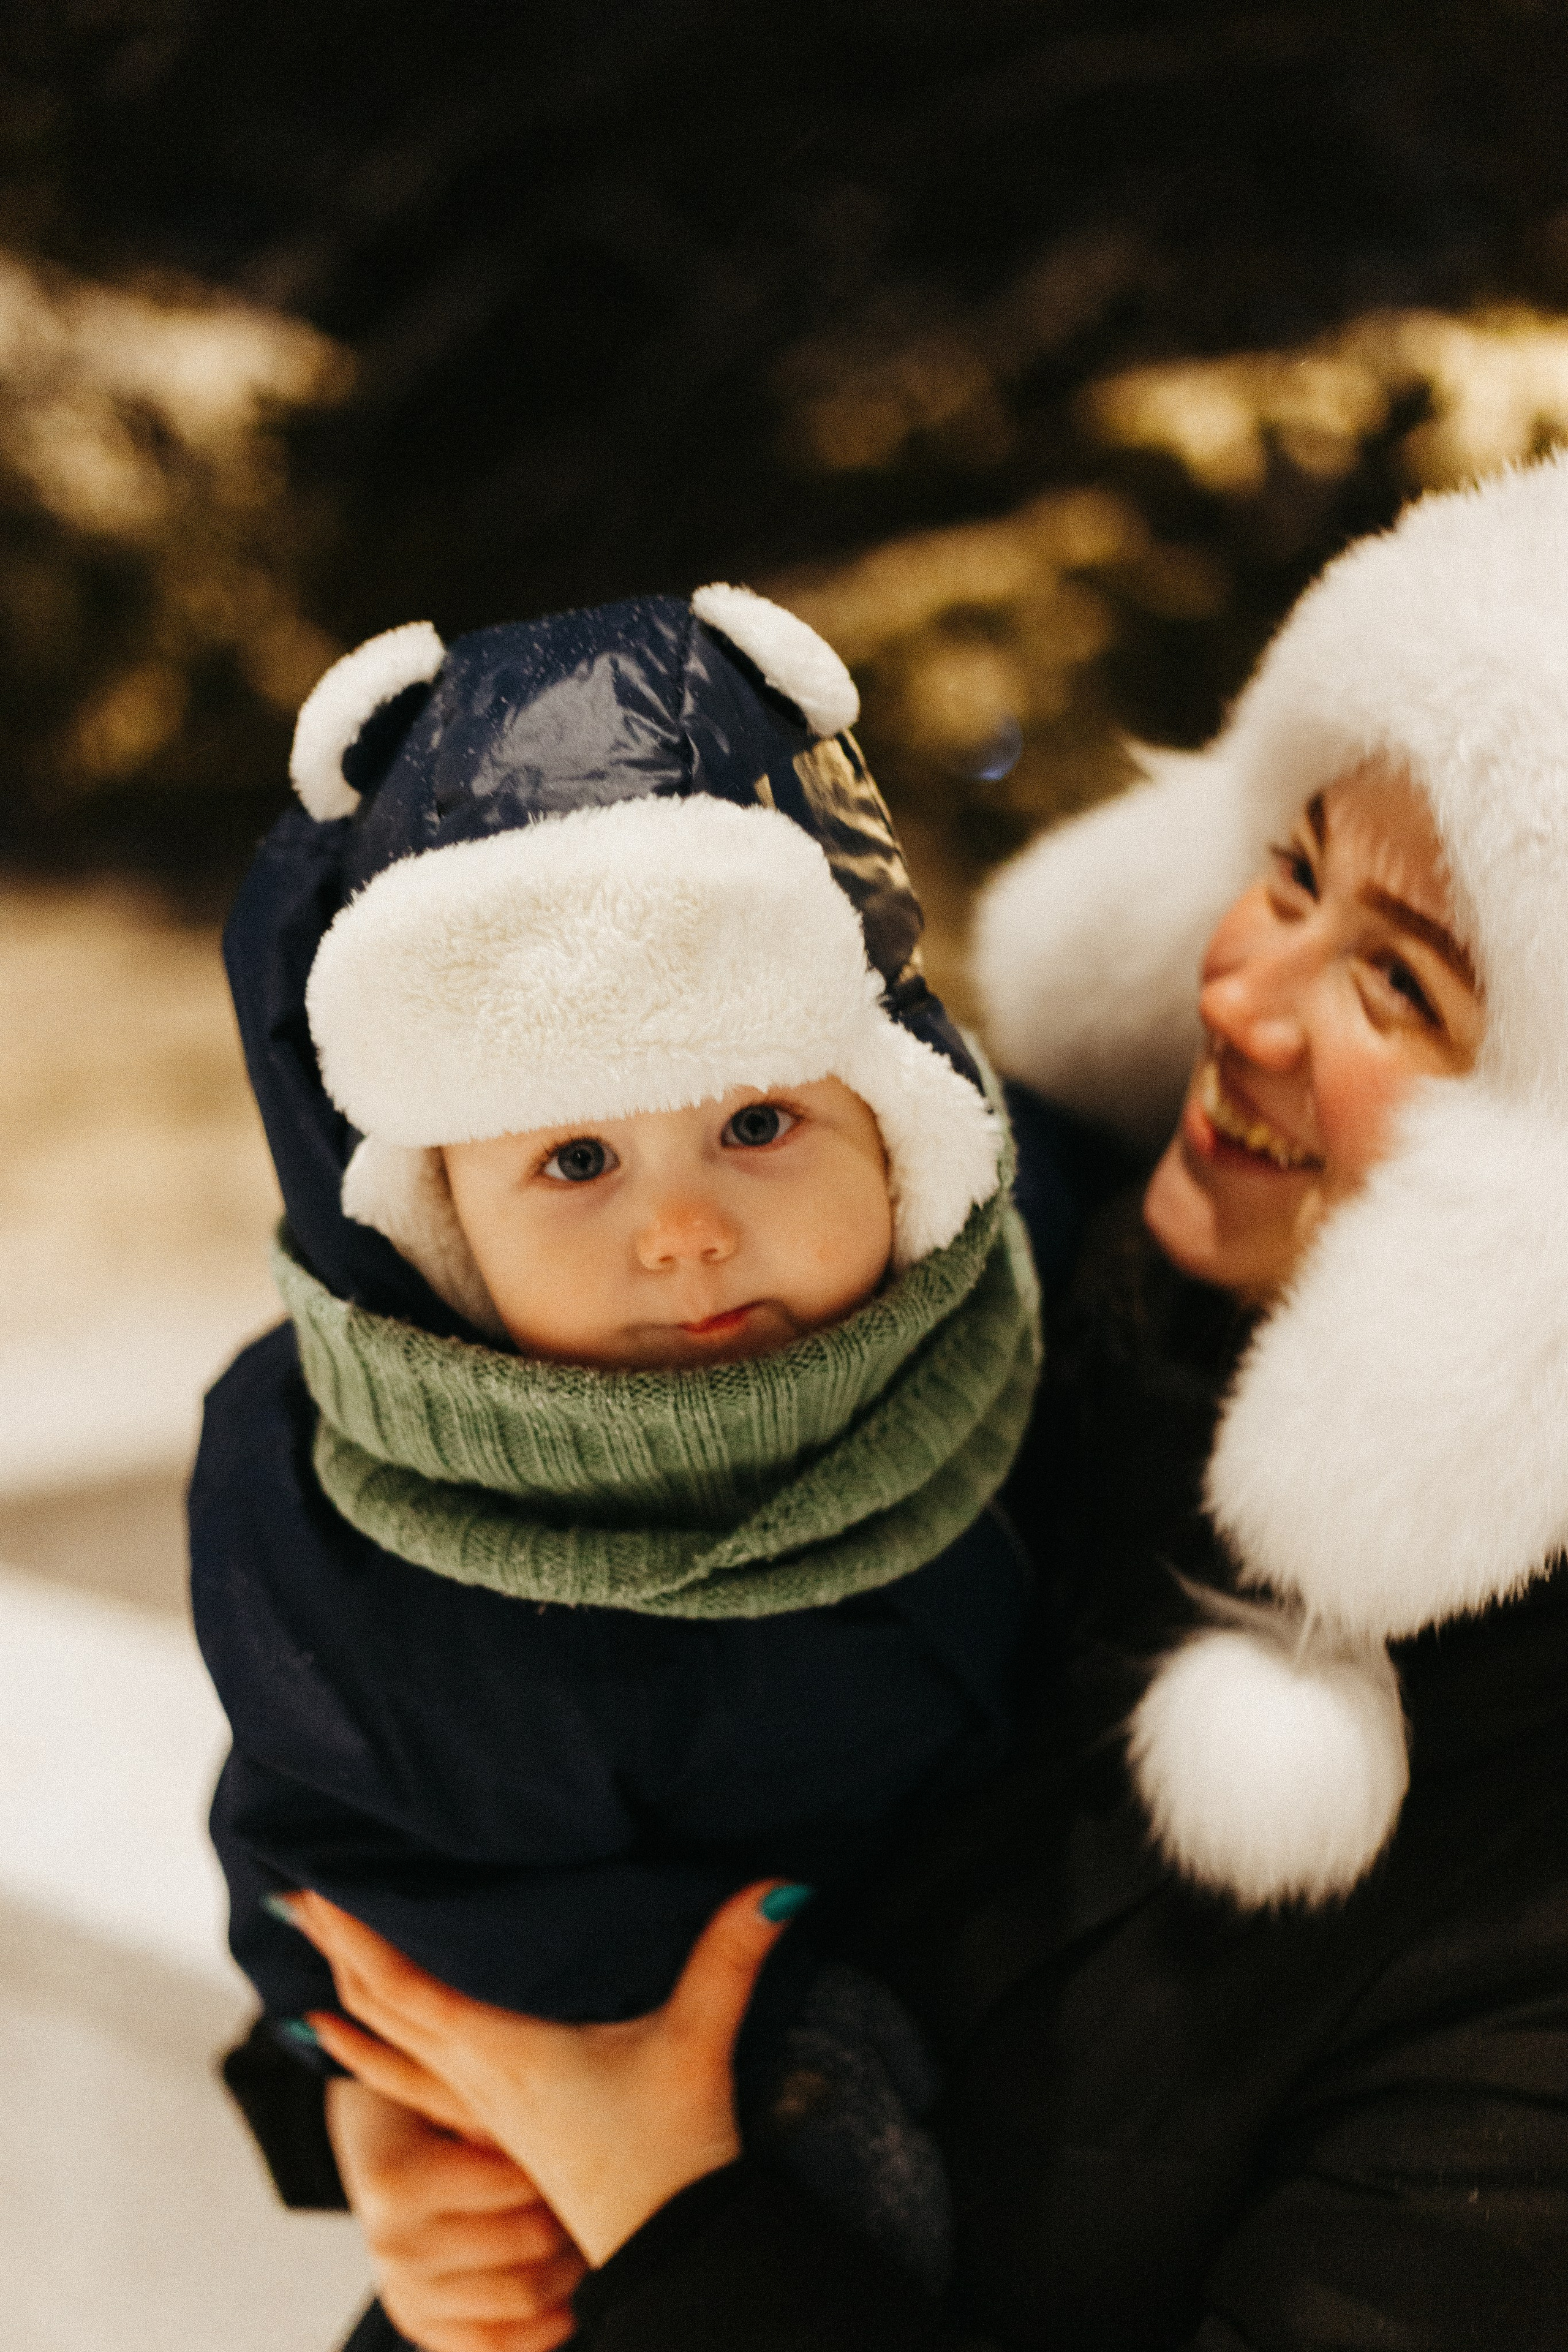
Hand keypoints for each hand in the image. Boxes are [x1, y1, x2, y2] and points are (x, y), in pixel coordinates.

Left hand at [287, 1881, 804, 2264]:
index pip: (407, 1986)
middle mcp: (476, 2079)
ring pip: (391, 2048)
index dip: (356, 1939)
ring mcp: (481, 2111)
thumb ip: (731, 1958)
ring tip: (309, 1965)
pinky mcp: (498, 2130)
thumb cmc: (672, 2153)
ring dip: (346, 1999)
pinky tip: (343, 2044)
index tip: (314, 1890)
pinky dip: (371, 2056)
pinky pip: (412, 2085)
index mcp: (504, 2053)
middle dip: (337, 1952)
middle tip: (294, 1898)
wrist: (669, 2251)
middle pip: (381, 2010)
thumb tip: (776, 1885)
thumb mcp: (699, 2043)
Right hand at [325, 2075, 583, 2351]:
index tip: (591, 2149)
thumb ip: (494, 2107)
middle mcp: (394, 2245)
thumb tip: (565, 2122)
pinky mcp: (419, 2326)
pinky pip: (496, 2345)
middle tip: (608, 2197)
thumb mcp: (450, 2086)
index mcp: (398, 2180)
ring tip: (588, 2237)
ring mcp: (405, 2293)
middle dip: (576, 2220)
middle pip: (528, 2244)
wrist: (374, 2150)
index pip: (514, 2184)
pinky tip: (567, 2299)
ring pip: (523, 2298)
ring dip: (572, 2271)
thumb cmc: (426, 2106)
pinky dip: (543, 2329)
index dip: (564, 2167)